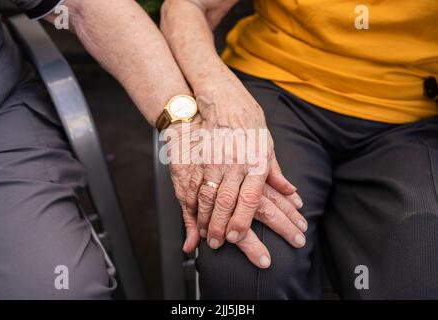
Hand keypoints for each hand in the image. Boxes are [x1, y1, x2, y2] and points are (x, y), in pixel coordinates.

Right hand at [165, 116, 306, 268]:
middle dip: (221, 225)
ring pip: (208, 195)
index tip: (237, 235)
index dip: (242, 219)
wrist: (225, 102)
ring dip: (206, 218)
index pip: (250, 197)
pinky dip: (193, 202)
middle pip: (226, 200)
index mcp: (256, 163)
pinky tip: (194, 215)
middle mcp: (236, 164)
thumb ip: (277, 174)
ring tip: (206, 234)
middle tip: (218, 242)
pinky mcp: (201, 158)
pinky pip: (195, 184)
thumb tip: (292, 193)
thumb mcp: (268, 147)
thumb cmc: (249, 125)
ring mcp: (216, 161)